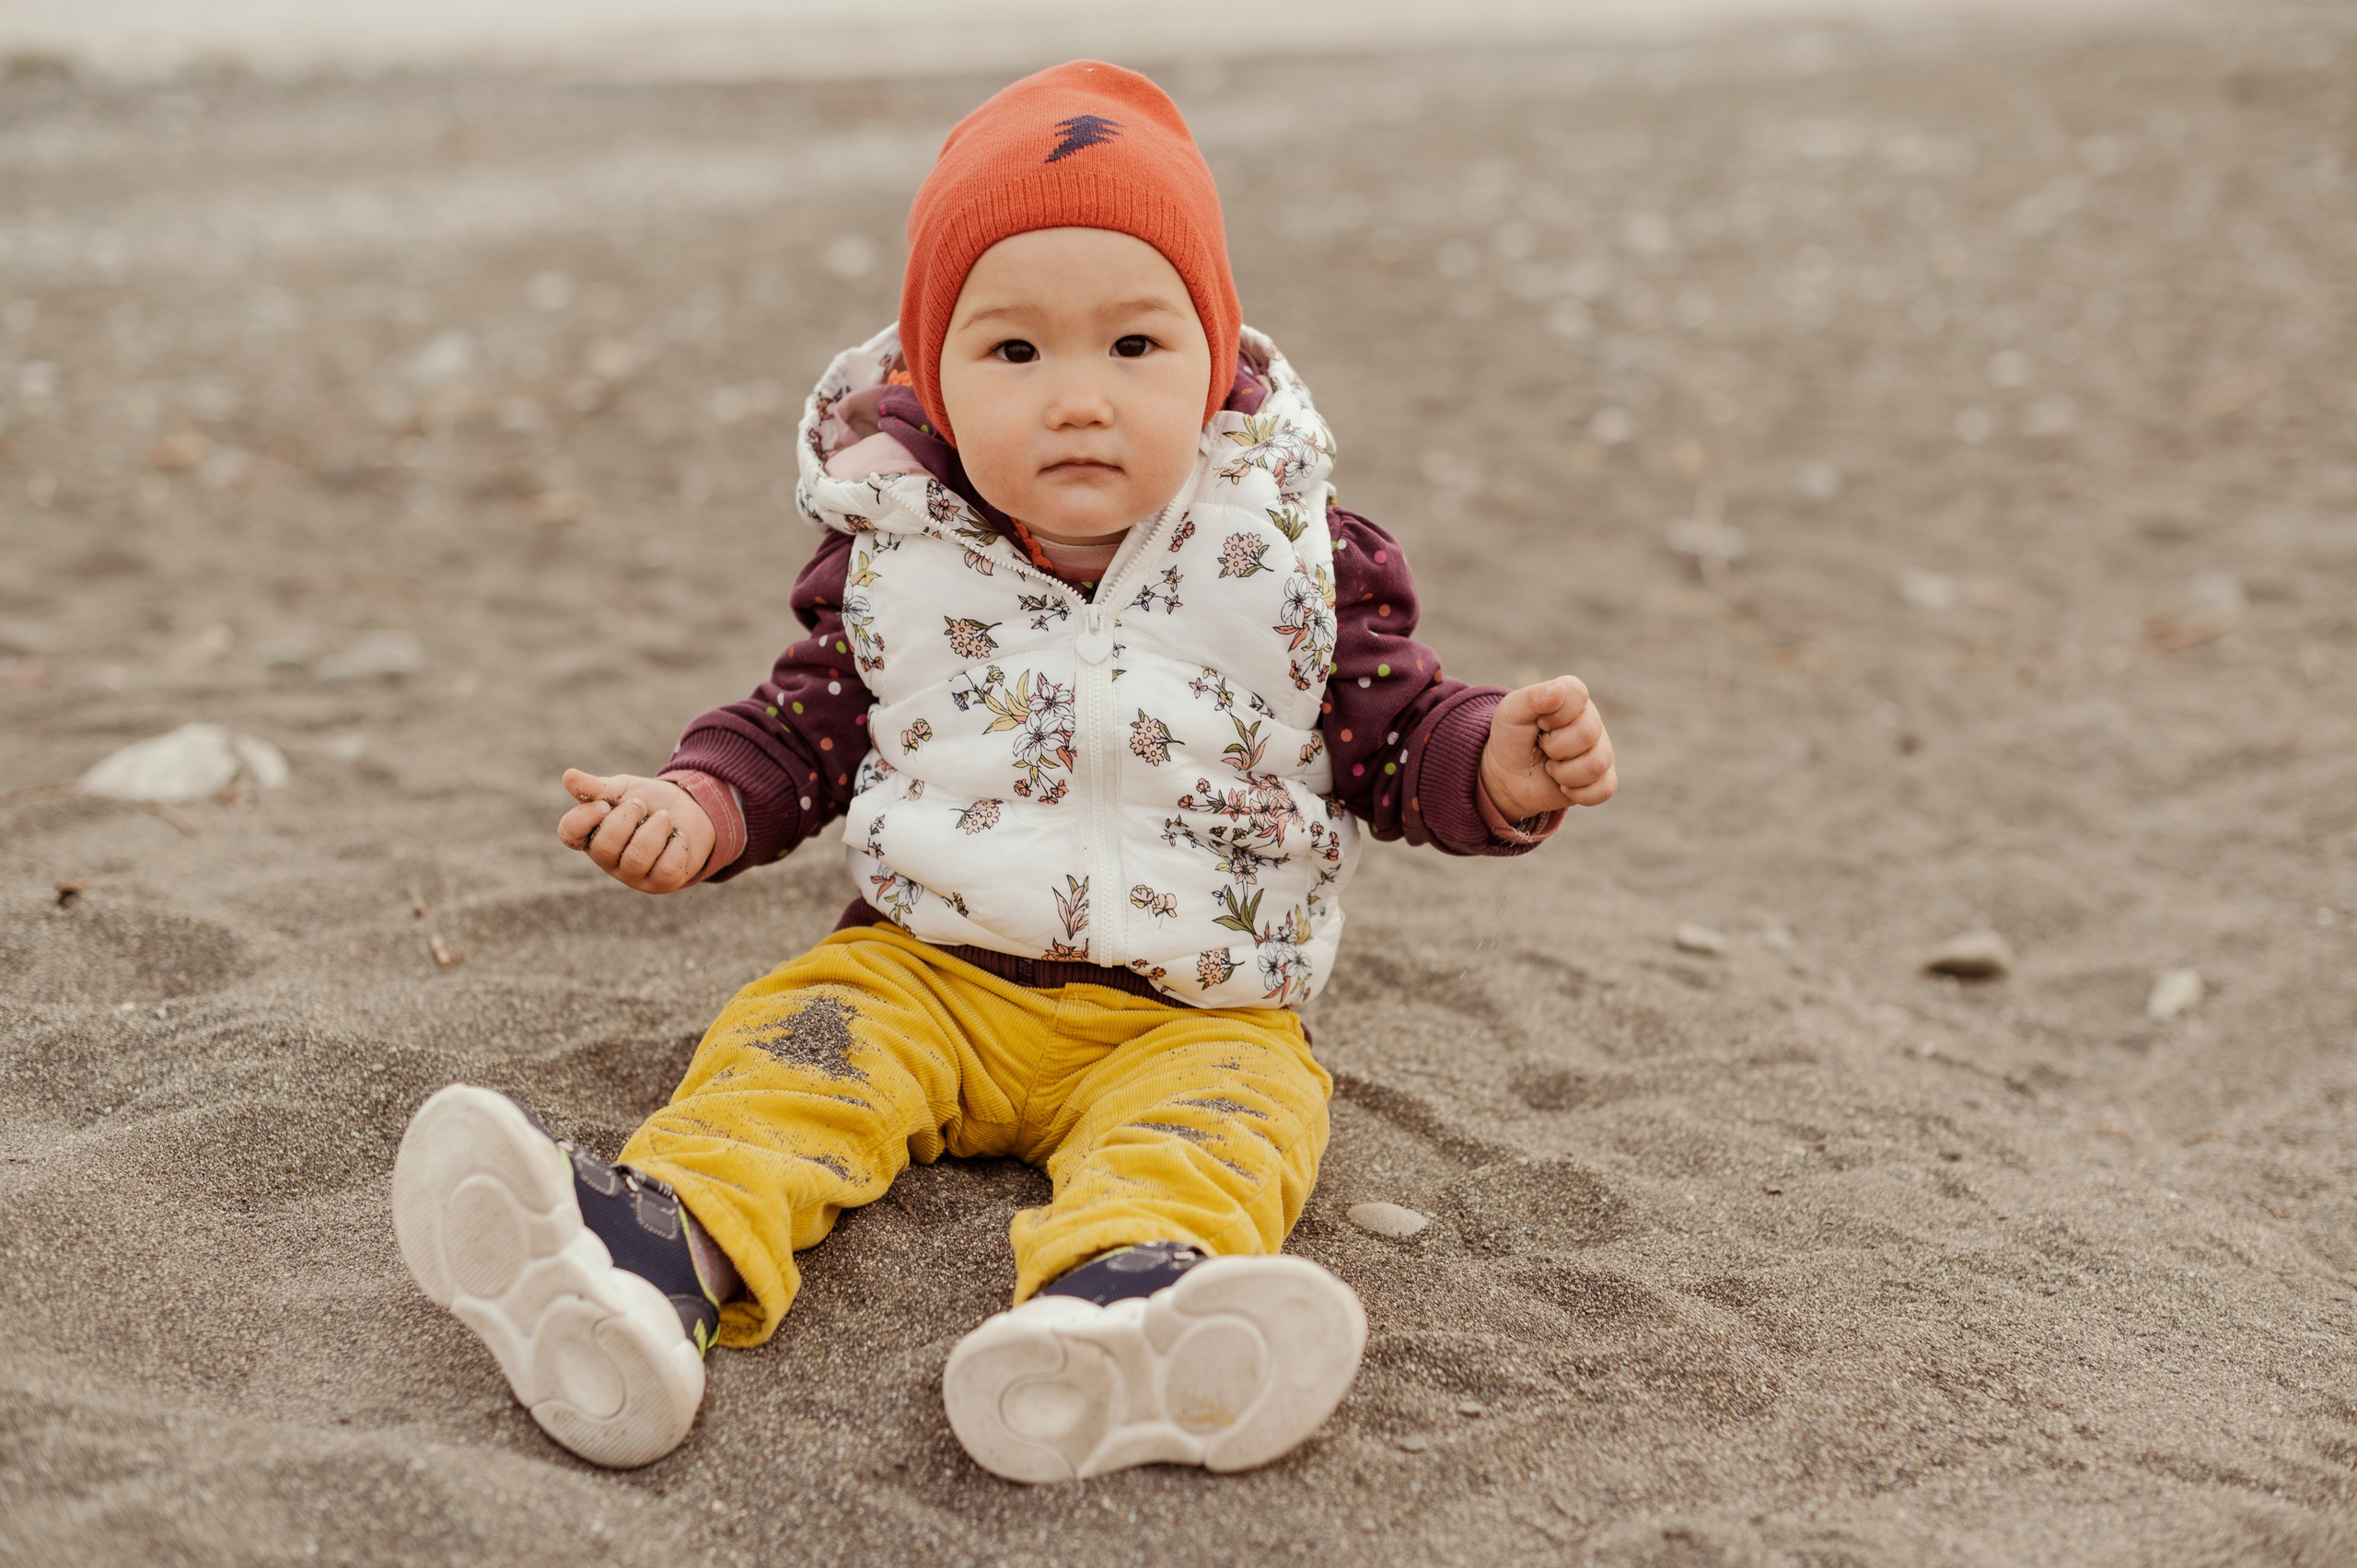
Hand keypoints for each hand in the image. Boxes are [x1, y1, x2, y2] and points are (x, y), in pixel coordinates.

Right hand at [557, 769, 715, 892]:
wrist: (691, 809)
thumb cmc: (650, 801)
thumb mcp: (624, 788)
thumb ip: (598, 787)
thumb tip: (568, 776)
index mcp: (591, 833)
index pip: (569, 833)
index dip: (584, 818)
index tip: (604, 804)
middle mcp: (608, 859)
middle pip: (604, 847)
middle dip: (627, 818)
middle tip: (642, 805)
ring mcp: (634, 875)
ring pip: (637, 858)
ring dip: (656, 828)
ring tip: (666, 817)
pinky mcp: (661, 883)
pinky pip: (666, 868)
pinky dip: (677, 845)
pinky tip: (678, 837)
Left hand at [1478, 676, 1617, 819]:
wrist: (1508, 777)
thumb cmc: (1512, 739)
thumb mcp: (1510, 712)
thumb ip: (1532, 697)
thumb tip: (1558, 690)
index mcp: (1573, 698)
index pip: (1577, 695)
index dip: (1553, 715)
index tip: (1539, 723)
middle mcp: (1592, 721)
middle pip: (1587, 733)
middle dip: (1555, 747)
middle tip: (1543, 748)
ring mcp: (1601, 750)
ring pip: (1596, 764)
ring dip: (1563, 773)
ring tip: (1551, 768)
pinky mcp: (1603, 779)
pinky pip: (1604, 789)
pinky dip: (1577, 793)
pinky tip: (1563, 786)